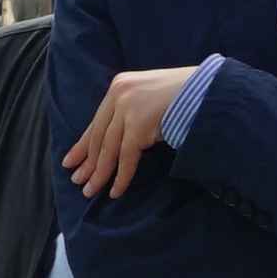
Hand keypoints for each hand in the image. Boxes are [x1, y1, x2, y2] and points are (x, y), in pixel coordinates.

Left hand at [63, 63, 198, 198]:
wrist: (206, 89)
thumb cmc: (183, 94)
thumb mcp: (149, 96)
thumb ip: (131, 110)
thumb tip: (116, 141)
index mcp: (118, 86)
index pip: (96, 122)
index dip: (83, 145)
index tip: (70, 162)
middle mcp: (119, 95)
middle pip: (99, 137)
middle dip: (88, 162)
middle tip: (78, 181)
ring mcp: (128, 109)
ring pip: (108, 149)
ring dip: (99, 173)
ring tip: (89, 191)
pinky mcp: (139, 124)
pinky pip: (127, 157)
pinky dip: (121, 176)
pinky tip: (115, 191)